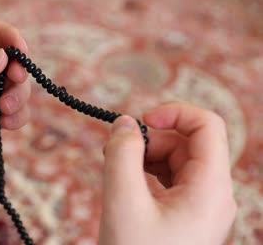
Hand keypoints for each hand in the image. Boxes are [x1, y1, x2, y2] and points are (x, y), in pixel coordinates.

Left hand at [0, 21, 30, 180]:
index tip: (20, 53)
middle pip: (11, 60)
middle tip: (15, 81)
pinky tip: (6, 123)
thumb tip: (3, 57)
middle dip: (19, 69)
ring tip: (5, 109)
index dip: (10, 39)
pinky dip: (18, 115)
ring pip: (17, 86)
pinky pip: (15, 112)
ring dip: (20, 95)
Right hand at [99, 102, 235, 244]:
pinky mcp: (186, 216)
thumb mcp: (122, 199)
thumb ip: (122, 153)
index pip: (207, 126)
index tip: (140, 120)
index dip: (174, 112)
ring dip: (145, 157)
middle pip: (186, 144)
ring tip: (115, 168)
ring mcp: (201, 207)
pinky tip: (125, 184)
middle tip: (114, 151)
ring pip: (176, 162)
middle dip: (150, 140)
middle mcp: (213, 195)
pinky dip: (146, 174)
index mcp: (210, 188)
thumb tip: (124, 122)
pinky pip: (169, 181)